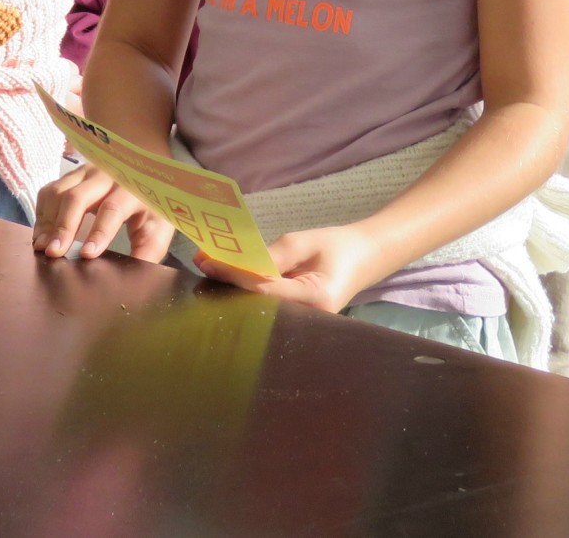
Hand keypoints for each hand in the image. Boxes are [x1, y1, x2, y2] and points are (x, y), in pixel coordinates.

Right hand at [33, 165, 175, 261]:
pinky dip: (42, 214)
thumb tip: (135, 278)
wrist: (145, 173)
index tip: (86, 255)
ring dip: (48, 222)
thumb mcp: (157, 227)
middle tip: (54, 252)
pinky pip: (49, 191)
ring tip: (44, 247)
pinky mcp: (71, 175)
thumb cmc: (150, 206)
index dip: (98, 232)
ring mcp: (85, 172)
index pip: (112, 208)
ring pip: (58, 192)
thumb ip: (147, 251)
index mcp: (131, 188)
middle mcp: (106, 175)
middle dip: (64, 227)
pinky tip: (43, 235)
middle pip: (77, 197)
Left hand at [191, 225, 385, 313]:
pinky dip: (249, 295)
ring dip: (236, 292)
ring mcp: (304, 326)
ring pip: (261, 312)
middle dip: (230, 289)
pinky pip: (268, 310)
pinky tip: (230, 280)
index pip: (265, 291)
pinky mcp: (297, 323)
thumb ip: (271, 255)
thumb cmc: (338, 246)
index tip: (209, 262)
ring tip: (210, 272)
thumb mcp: (304, 242)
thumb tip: (236, 264)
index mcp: (315, 298)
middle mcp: (309, 320)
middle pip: (259, 309)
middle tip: (203, 268)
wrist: (365, 257)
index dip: (235, 277)